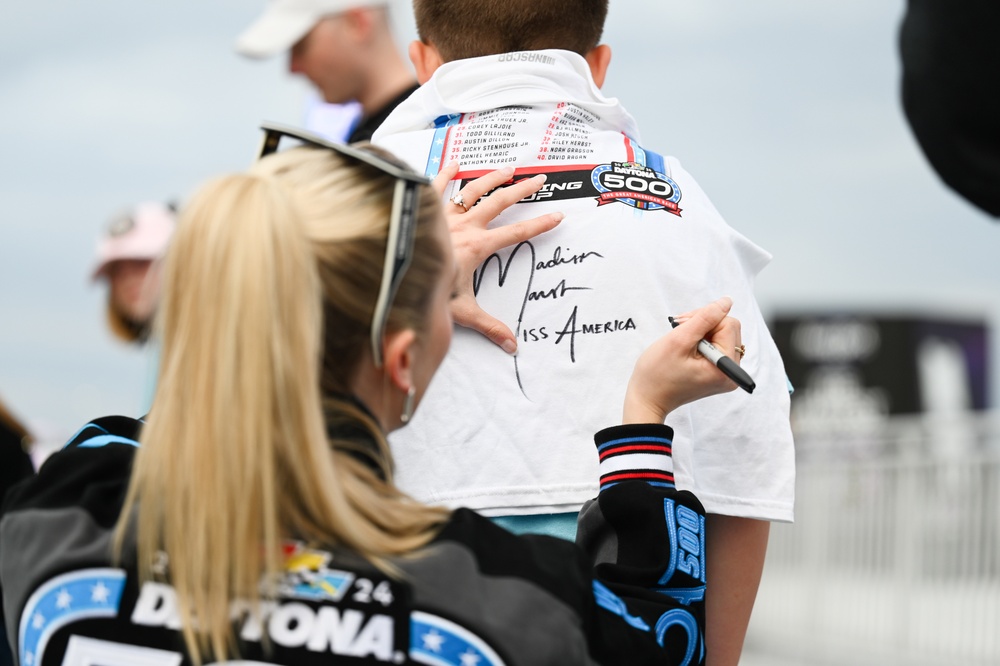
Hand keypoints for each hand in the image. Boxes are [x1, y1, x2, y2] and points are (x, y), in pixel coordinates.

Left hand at [433, 162, 563, 353]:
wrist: (395, 272)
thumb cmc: (426, 291)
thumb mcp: (462, 311)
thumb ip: (489, 326)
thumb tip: (512, 345)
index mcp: (478, 247)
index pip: (516, 233)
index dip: (539, 224)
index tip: (558, 215)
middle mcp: (465, 226)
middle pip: (499, 203)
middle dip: (522, 190)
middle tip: (539, 179)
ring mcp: (445, 216)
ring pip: (473, 191)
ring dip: (492, 178)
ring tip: (508, 169)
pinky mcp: (426, 211)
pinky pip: (435, 187)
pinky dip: (444, 174)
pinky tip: (454, 163)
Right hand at [623, 297, 741, 423]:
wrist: (648, 399)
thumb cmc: (657, 374)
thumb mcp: (679, 341)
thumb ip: (705, 318)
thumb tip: (726, 302)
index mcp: (726, 368)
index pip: (728, 324)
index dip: (705, 318)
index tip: (682, 327)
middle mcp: (732, 373)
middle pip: (728, 328)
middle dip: (705, 324)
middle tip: (680, 332)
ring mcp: (726, 374)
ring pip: (722, 334)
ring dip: (702, 331)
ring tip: (682, 342)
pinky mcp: (718, 372)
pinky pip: (718, 345)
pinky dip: (702, 340)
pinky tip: (686, 347)